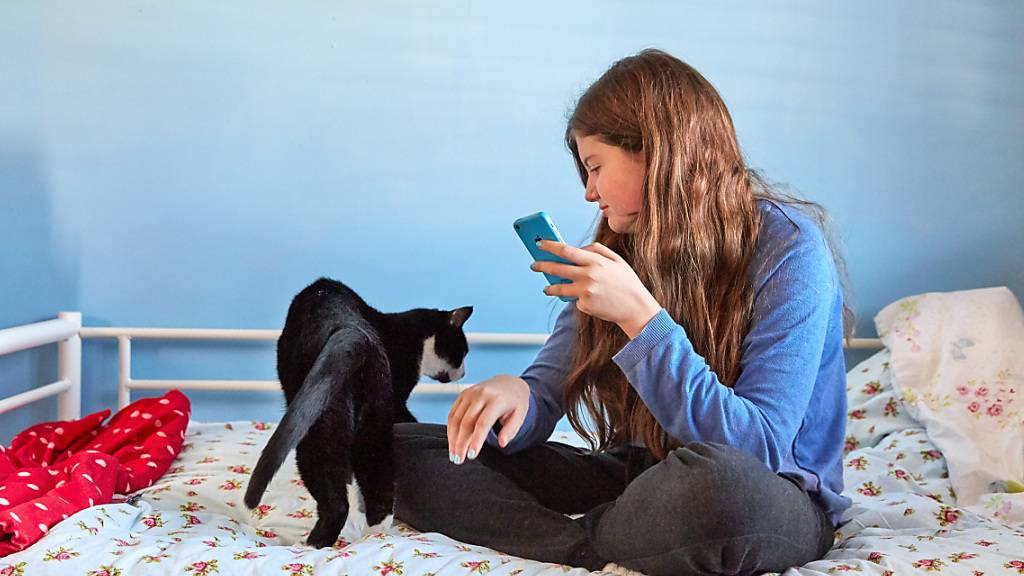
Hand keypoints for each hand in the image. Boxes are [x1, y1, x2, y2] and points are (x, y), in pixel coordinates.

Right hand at [447, 374, 529, 463]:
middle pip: (466, 422)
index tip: (471, 455)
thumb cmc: (515, 401)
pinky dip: (450, 429)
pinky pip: (453, 413)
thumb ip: (511, 430)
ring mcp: (470, 393)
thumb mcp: (520, 415)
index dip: (476, 440)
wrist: (509, 382)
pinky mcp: (463, 394)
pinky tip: (452, 441)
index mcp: (497, 400)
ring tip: (454, 454)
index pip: (483, 423)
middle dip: (460, 443)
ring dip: (452, 438)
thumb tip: (502, 443)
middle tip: (458, 460)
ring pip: (456, 418)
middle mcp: (481, 395)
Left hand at [533, 240, 661, 338]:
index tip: (539, 243)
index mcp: (595, 261)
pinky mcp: (584, 305)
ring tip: (546, 288)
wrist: (636, 308)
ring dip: (550, 287)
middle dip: (542, 265)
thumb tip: (579, 248)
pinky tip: (591, 300)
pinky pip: (576, 299)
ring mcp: (585, 291)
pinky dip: (580, 299)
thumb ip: (597, 250)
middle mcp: (588, 275)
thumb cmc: (627, 283)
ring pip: (559, 288)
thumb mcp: (617, 260)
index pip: (566, 250)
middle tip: (534, 265)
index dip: (550, 246)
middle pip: (557, 268)